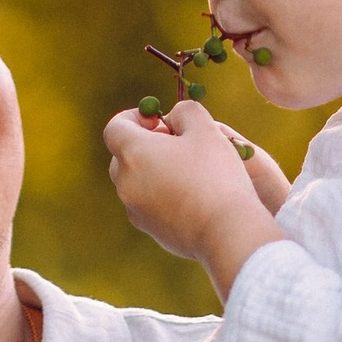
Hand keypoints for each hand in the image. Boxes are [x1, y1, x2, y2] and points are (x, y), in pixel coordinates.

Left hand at [103, 98, 286, 294]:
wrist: (225, 230)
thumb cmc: (215, 174)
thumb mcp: (205, 128)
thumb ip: (185, 111)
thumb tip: (173, 117)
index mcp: (133, 153)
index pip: (115, 127)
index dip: (134, 117)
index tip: (158, 119)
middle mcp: (126, 182)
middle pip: (122, 155)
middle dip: (144, 143)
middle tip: (174, 141)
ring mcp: (135, 208)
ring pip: (136, 180)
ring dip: (153, 169)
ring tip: (186, 169)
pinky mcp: (149, 229)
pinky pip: (147, 203)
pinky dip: (161, 194)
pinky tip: (190, 195)